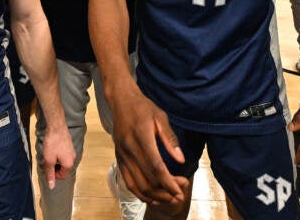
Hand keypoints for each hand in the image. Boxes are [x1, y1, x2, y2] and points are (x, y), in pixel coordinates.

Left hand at [40, 121, 75, 188]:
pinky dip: (57, 153)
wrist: (56, 126)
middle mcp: (72, 158)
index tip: (46, 168)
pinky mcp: (69, 144)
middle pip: (63, 168)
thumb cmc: (52, 143)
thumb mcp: (49, 160)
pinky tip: (51, 148)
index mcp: (69, 164)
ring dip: (55, 160)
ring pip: (62, 160)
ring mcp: (71, 150)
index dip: (53, 174)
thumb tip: (51, 186)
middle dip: (54, 166)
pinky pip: (63, 153)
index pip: (62, 176)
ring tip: (47, 154)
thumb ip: (50, 173)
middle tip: (45, 161)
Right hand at [111, 85, 187, 203]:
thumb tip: (180, 160)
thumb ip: (170, 138)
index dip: (168, 181)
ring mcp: (122, 154)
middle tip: (180, 195)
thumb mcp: (160, 116)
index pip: (155, 165)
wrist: (120, 101)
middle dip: (165, 191)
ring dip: (154, 196)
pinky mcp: (118, 158)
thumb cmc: (143, 107)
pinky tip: (153, 197)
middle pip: (147, 178)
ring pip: (137, 184)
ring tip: (169, 198)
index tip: (181, 190)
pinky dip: (140, 193)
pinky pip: (128, 182)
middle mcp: (129, 148)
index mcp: (141, 136)